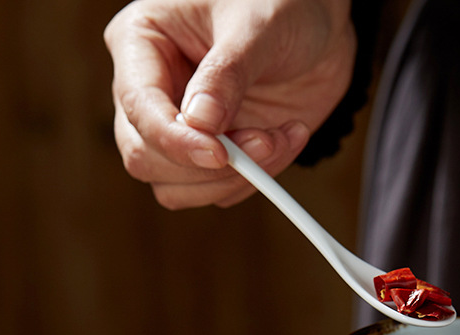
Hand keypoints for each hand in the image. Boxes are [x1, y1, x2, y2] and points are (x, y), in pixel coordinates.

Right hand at [104, 0, 354, 207]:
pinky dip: (257, 179)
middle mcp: (153, 92)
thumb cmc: (281, 5)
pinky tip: (285, 139)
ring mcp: (181, 129)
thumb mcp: (256, 26)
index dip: (175, 141)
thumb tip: (200, 124)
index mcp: (142, 43)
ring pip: (177, 187)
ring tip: (280, 138)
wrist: (319, 27)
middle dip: (208, 166)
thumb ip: (227, 74)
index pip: (140, 108)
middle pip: (147, 159)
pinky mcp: (213, 155)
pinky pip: (220, 192)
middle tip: (264, 143)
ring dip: (235, 179)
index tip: (219, 154)